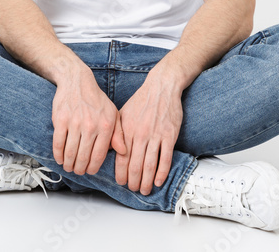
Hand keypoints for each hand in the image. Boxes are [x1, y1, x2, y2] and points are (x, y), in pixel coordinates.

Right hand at [51, 67, 119, 174]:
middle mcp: (91, 126)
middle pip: (83, 157)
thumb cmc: (97, 100)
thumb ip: (119, 134)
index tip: (90, 171)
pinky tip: (60, 159)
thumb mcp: (113, 114)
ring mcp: (75, 123)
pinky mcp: (61, 120)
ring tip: (69, 167)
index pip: (98, 156)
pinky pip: (58, 143)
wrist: (77, 81)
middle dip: (80, 169)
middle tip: (78, 171)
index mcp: (106, 126)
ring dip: (68, 164)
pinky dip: (58, 155)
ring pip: (70, 153)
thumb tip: (123, 152)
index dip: (93, 168)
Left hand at [113, 72, 183, 194]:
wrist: (162, 87)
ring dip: (146, 181)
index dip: (121, 174)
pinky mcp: (169, 136)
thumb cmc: (141, 101)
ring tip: (144, 190)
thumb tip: (109, 150)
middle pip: (135, 165)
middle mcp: (140, 135)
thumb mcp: (123, 114)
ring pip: (150, 165)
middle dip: (133, 181)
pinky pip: (165, 158)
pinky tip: (158, 180)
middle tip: (133, 189)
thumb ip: (117, 132)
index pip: (122, 158)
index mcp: (127, 130)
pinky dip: (162, 172)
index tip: (121, 183)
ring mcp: (155, 136)